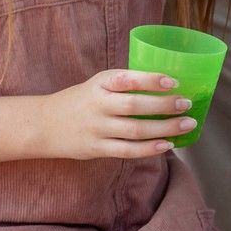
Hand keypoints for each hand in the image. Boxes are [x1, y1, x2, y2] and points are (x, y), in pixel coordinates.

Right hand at [33, 70, 194, 160]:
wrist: (44, 125)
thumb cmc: (82, 101)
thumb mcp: (98, 84)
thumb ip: (125, 84)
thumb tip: (167, 86)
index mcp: (100, 84)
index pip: (127, 79)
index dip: (150, 80)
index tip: (173, 81)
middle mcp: (97, 105)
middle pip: (134, 106)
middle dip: (164, 106)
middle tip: (186, 104)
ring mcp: (97, 129)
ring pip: (135, 130)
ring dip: (165, 129)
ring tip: (187, 124)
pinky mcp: (96, 149)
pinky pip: (127, 150)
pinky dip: (150, 148)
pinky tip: (168, 144)